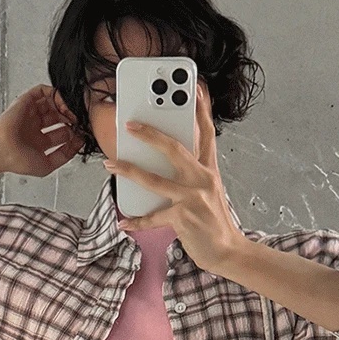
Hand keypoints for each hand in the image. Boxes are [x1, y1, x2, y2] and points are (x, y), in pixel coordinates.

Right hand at [0, 84, 84, 176]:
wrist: (3, 150)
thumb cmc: (18, 160)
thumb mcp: (48, 165)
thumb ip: (64, 156)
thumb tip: (78, 144)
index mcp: (38, 142)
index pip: (61, 134)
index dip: (73, 133)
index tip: (82, 134)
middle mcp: (35, 127)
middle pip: (58, 118)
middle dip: (71, 119)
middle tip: (79, 122)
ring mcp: (30, 114)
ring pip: (52, 104)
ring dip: (64, 106)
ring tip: (72, 112)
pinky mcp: (25, 102)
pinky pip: (41, 91)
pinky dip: (54, 93)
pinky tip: (62, 101)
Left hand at [102, 81, 244, 271]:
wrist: (228, 252)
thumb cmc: (215, 223)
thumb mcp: (209, 194)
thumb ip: (192, 177)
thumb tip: (161, 166)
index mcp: (210, 171)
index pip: (207, 134)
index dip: (201, 109)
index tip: (194, 87)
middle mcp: (202, 180)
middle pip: (174, 148)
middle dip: (150, 134)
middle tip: (130, 124)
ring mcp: (193, 198)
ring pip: (154, 180)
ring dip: (128, 170)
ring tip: (110, 164)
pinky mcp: (183, 218)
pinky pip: (153, 217)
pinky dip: (136, 221)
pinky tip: (123, 223)